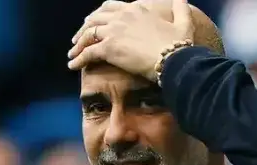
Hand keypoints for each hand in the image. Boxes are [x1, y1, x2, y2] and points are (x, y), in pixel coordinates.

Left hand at [67, 0, 193, 81]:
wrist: (173, 59)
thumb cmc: (180, 44)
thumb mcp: (184, 21)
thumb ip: (180, 7)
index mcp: (137, 8)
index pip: (111, 7)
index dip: (100, 14)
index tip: (94, 22)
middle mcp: (122, 16)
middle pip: (95, 18)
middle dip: (85, 28)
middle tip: (78, 38)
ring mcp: (114, 31)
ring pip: (88, 34)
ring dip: (78, 43)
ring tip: (72, 53)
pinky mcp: (109, 48)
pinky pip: (88, 52)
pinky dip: (78, 59)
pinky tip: (72, 66)